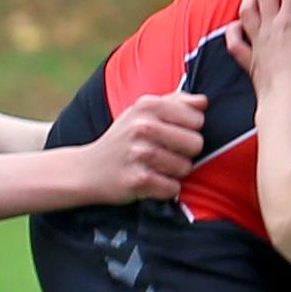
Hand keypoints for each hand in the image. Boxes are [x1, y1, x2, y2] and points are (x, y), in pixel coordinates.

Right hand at [74, 86, 210, 201]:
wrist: (87, 169)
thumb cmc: (122, 139)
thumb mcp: (142, 111)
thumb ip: (175, 102)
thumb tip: (203, 103)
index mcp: (148, 105)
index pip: (197, 119)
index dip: (190, 130)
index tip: (173, 135)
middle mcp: (143, 127)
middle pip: (196, 144)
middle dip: (185, 153)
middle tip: (166, 154)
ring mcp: (139, 154)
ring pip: (186, 168)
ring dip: (175, 173)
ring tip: (156, 168)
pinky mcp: (138, 180)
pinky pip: (173, 188)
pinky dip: (165, 190)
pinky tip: (151, 183)